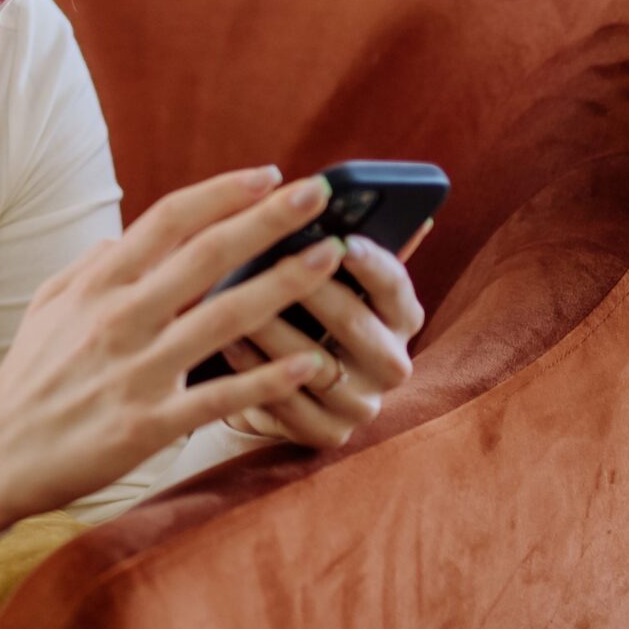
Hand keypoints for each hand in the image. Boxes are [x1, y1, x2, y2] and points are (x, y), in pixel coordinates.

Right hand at [0, 165, 377, 533]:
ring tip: (330, 261)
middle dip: (266, 220)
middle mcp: (119, 318)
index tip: (267, 175)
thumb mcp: (47, 306)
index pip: (167, 221)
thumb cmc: (30, 376)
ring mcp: (137, 371)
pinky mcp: (150, 423)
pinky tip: (310, 362)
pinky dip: (267, 380)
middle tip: (317, 194)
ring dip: (283, 285)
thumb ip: (90, 266)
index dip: (221, 193)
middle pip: (206, 256)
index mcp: (97, 284)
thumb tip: (126, 237)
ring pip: (224, 319)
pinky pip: (219, 397)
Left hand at [218, 217, 431, 447]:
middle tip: (273, 262)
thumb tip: (350, 194)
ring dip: (274, 329)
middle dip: (310, 289)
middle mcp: (392, 362)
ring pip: (319, 365)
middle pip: (357, 324)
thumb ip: (335, 240)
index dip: (373, 263)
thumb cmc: (298, 307)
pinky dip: (257, 374)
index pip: (396, 286)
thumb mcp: (321, 274)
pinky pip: (291, 406)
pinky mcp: (327, 435)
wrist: (276, 383)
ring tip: (232, 299)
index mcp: (400, 315)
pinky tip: (228, 346)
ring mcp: (362, 403)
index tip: (342, 239)